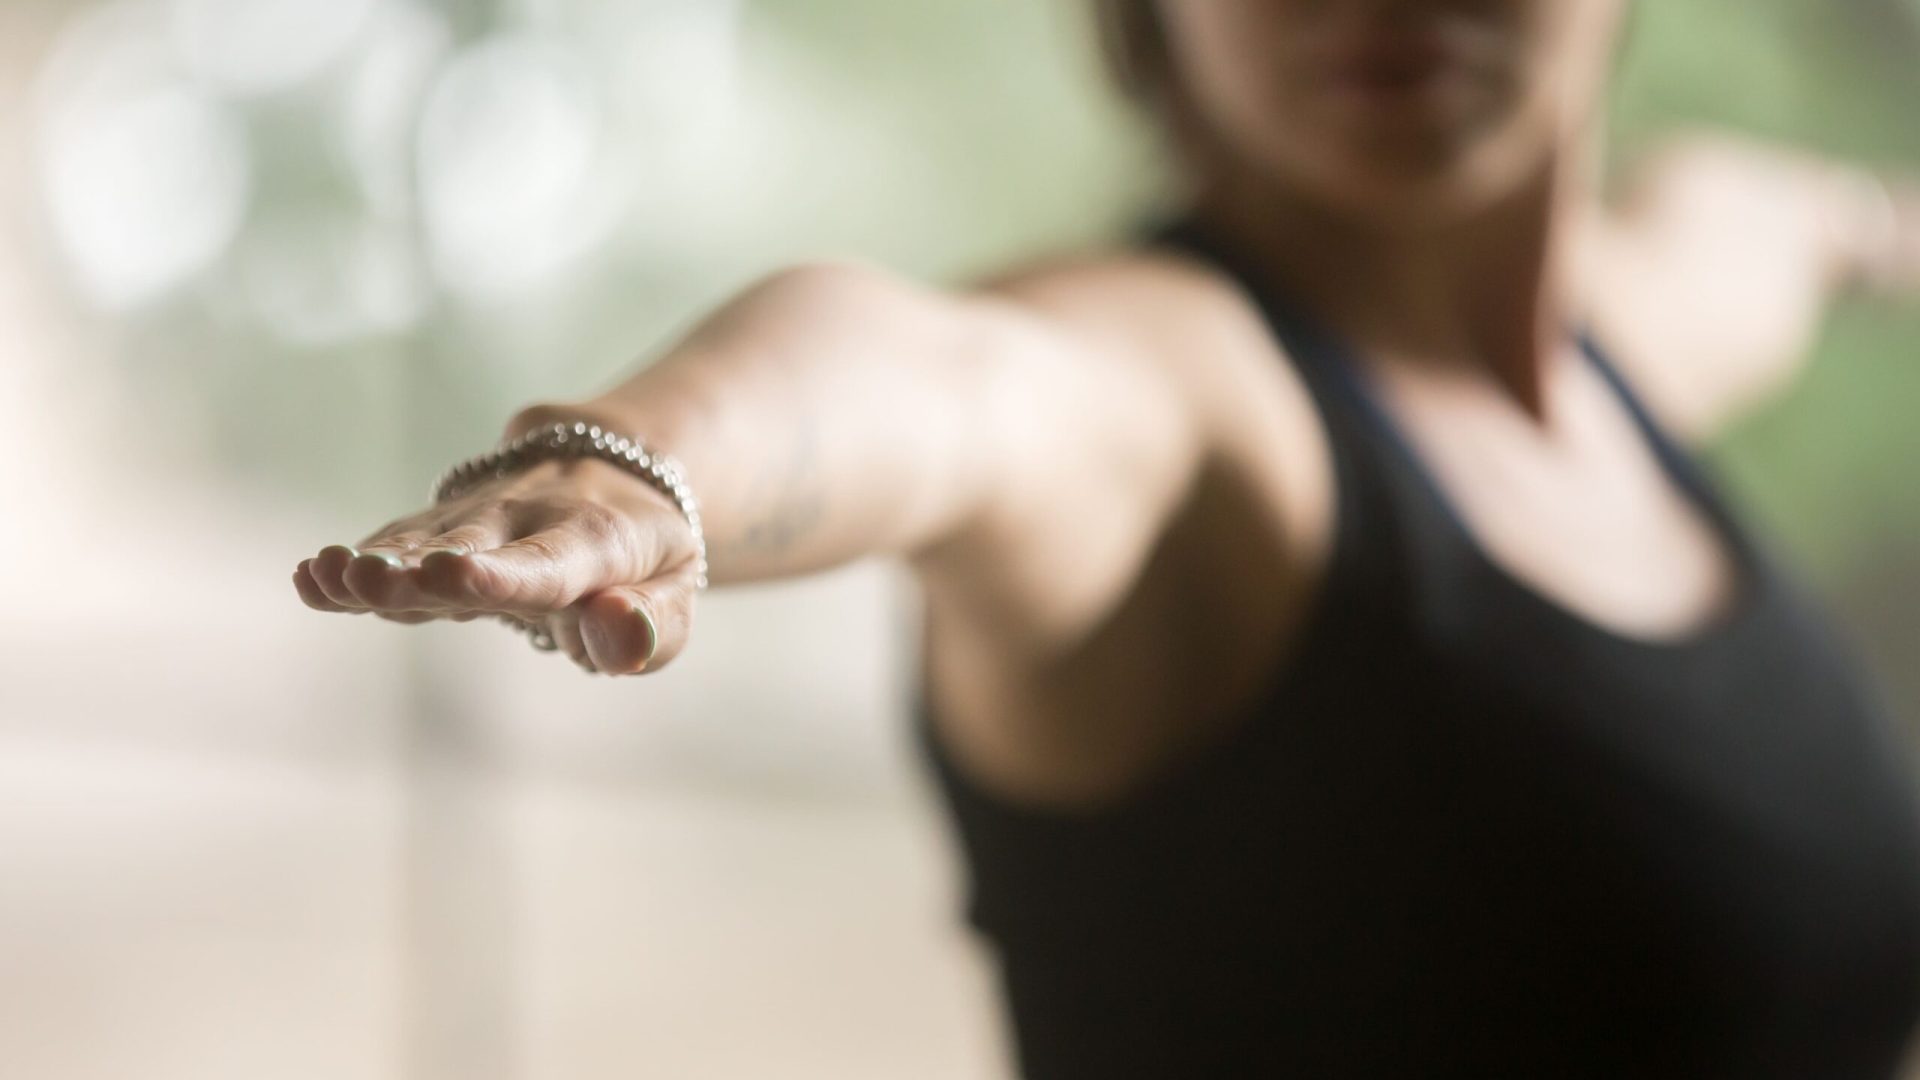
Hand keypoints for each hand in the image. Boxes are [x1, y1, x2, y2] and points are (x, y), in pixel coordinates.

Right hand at [292, 455, 702, 674]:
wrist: (613, 475)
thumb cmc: (646, 558)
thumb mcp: (675, 593)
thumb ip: (654, 627)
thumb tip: (618, 636)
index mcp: (595, 537)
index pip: (548, 561)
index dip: (501, 573)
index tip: (455, 576)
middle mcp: (527, 516)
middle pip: (468, 545)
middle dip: (420, 565)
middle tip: (372, 577)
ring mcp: (475, 517)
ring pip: (421, 541)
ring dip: (375, 561)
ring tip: (327, 575)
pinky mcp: (437, 526)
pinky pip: (396, 542)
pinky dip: (358, 563)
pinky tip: (312, 577)